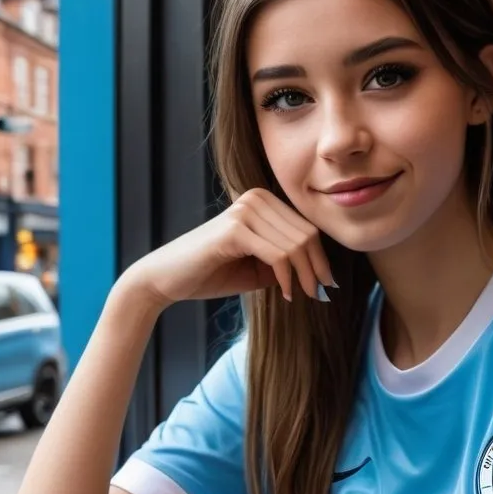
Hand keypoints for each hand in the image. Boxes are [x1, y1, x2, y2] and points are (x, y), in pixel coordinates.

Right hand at [121, 189, 334, 310]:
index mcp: (263, 201)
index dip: (321, 258)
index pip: (307, 227)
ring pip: (296, 245)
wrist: (166, 279)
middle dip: (317, 268)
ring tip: (302, 295)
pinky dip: (287, 277)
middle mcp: (255, 198)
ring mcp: (244, 211)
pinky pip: (278, 255)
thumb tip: (321, 272)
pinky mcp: (234, 229)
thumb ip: (286, 262)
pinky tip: (285, 294)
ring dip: (304, 276)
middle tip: (320, 294)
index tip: (326, 285)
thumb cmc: (212, 273)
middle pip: (306, 234)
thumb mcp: (259, 268)